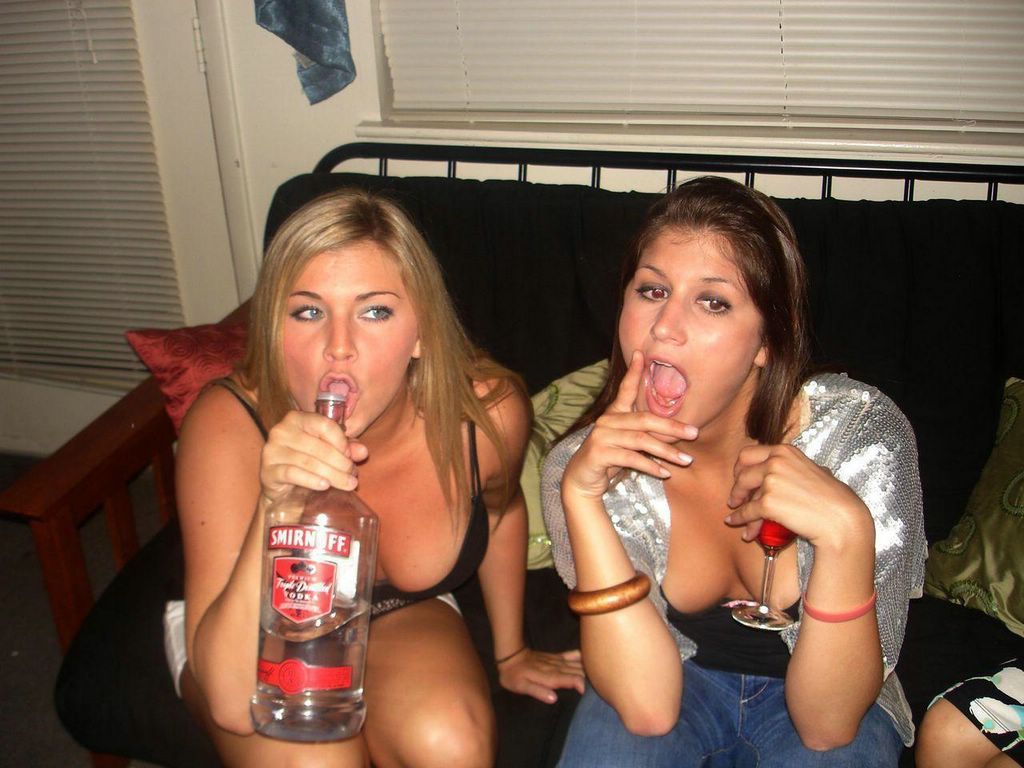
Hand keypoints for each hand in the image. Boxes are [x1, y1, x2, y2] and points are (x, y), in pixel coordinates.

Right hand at [259, 410, 367, 503]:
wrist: (283, 490)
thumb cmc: (309, 464)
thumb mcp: (330, 452)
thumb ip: (347, 449)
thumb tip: (363, 452)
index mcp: (297, 418)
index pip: (324, 424)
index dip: (341, 441)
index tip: (351, 456)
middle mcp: (281, 430)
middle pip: (318, 446)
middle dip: (340, 462)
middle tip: (352, 475)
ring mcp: (272, 450)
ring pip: (308, 461)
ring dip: (332, 474)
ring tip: (347, 484)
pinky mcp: (267, 470)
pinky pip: (293, 474)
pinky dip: (311, 480)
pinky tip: (325, 486)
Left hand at [497, 647, 584, 703]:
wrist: (510, 656)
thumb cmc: (514, 676)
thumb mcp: (521, 687)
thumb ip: (538, 692)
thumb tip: (554, 698)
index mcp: (549, 676)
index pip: (571, 679)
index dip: (580, 684)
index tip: (583, 693)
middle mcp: (556, 667)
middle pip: (577, 672)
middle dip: (587, 680)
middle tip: (592, 689)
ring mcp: (557, 660)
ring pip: (577, 664)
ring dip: (586, 670)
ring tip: (594, 679)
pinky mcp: (556, 656)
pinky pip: (572, 655)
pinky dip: (581, 658)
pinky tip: (588, 662)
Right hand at [563, 351, 696, 500]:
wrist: (582, 481)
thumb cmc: (609, 459)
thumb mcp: (627, 442)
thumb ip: (645, 433)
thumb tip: (677, 431)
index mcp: (614, 414)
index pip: (625, 389)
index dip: (634, 372)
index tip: (641, 353)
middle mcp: (606, 421)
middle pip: (644, 419)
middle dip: (672, 426)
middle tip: (694, 433)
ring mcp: (601, 436)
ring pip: (641, 440)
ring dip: (666, 451)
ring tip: (687, 459)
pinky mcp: (598, 454)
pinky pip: (630, 458)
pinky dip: (650, 466)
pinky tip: (665, 472)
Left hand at [725, 444, 872, 553]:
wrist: (840, 519)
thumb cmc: (833, 498)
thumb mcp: (814, 470)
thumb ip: (795, 467)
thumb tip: (785, 473)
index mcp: (785, 451)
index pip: (749, 453)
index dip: (740, 468)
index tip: (739, 478)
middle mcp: (775, 462)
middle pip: (741, 473)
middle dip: (736, 487)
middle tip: (735, 498)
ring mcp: (770, 481)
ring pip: (743, 494)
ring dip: (738, 508)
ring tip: (735, 517)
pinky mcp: (768, 502)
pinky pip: (747, 511)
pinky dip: (740, 519)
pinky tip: (738, 525)